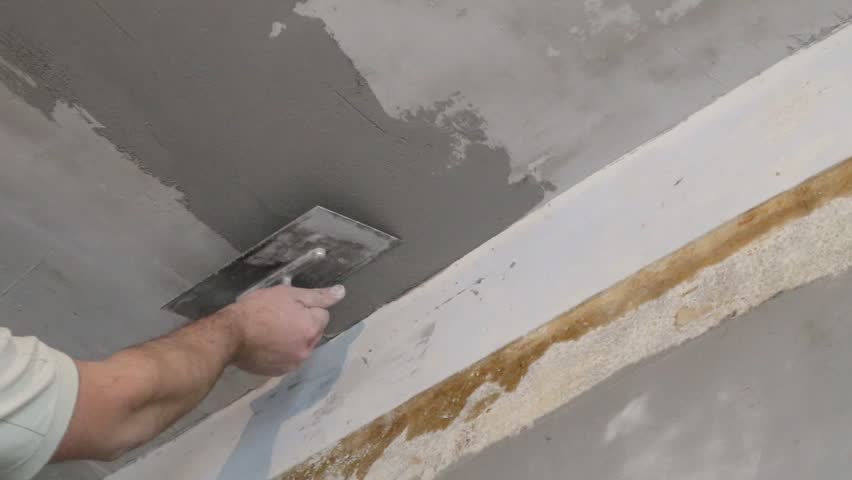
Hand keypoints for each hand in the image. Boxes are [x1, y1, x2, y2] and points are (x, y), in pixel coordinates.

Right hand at [223, 284, 345, 374]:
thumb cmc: (257, 310)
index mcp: (312, 329)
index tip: (287, 306)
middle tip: (278, 316)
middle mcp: (307, 350)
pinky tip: (265, 344)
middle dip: (302, 324)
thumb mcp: (287, 294)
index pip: (322, 314)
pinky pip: (287, 358)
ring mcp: (292, 364)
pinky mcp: (278, 372)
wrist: (229, 335)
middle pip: (313, 332)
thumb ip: (317, 296)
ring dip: (292, 339)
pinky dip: (281, 352)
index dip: (305, 308)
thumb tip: (341, 293)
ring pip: (301, 346)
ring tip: (270, 331)